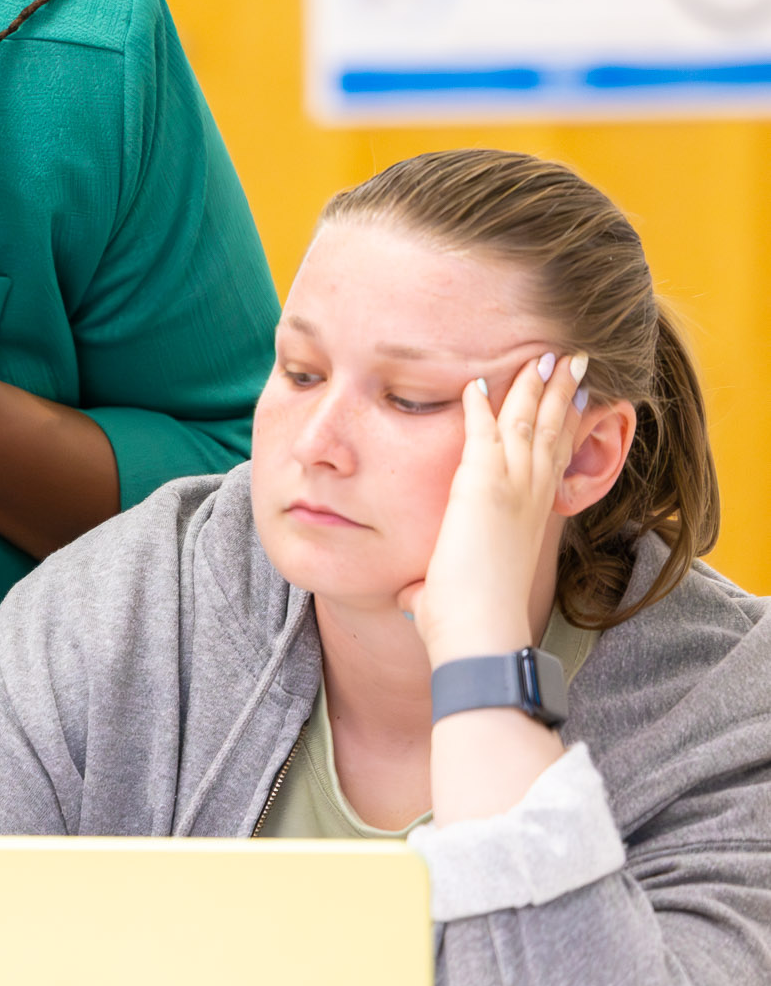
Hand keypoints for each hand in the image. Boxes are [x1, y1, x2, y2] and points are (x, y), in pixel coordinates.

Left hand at [400, 351, 587, 666]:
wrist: (481, 631)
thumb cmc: (469, 623)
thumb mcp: (452, 594)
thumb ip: (433, 589)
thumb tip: (410, 601)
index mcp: (531, 518)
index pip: (552, 460)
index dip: (564, 427)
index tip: (575, 399)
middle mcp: (530, 497)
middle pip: (551, 430)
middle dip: (561, 391)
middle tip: (574, 359)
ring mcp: (511, 489)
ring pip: (528, 422)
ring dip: (536, 385)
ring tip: (549, 354)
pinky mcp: (482, 487)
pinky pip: (482, 432)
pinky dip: (482, 404)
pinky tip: (478, 380)